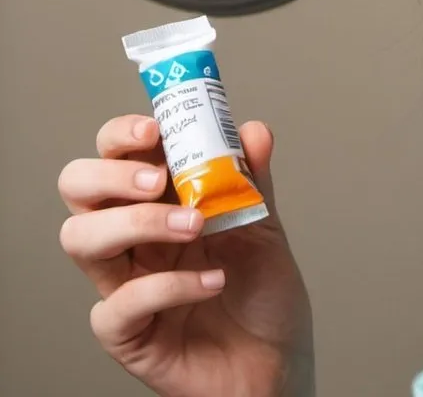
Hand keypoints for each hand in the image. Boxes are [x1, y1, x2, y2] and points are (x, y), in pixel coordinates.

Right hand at [58, 115, 312, 396]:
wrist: (278, 361)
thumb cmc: (262, 294)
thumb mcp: (263, 223)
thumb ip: (252, 177)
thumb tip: (252, 130)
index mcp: (159, 203)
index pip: (115, 156)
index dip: (122, 135)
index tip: (155, 129)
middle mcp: (134, 241)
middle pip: (78, 189)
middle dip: (110, 173)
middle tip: (158, 178)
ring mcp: (125, 285)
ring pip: (80, 239)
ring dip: (137, 221)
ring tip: (195, 225)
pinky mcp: (128, 335)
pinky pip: (117, 306)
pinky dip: (168, 286)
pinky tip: (213, 282)